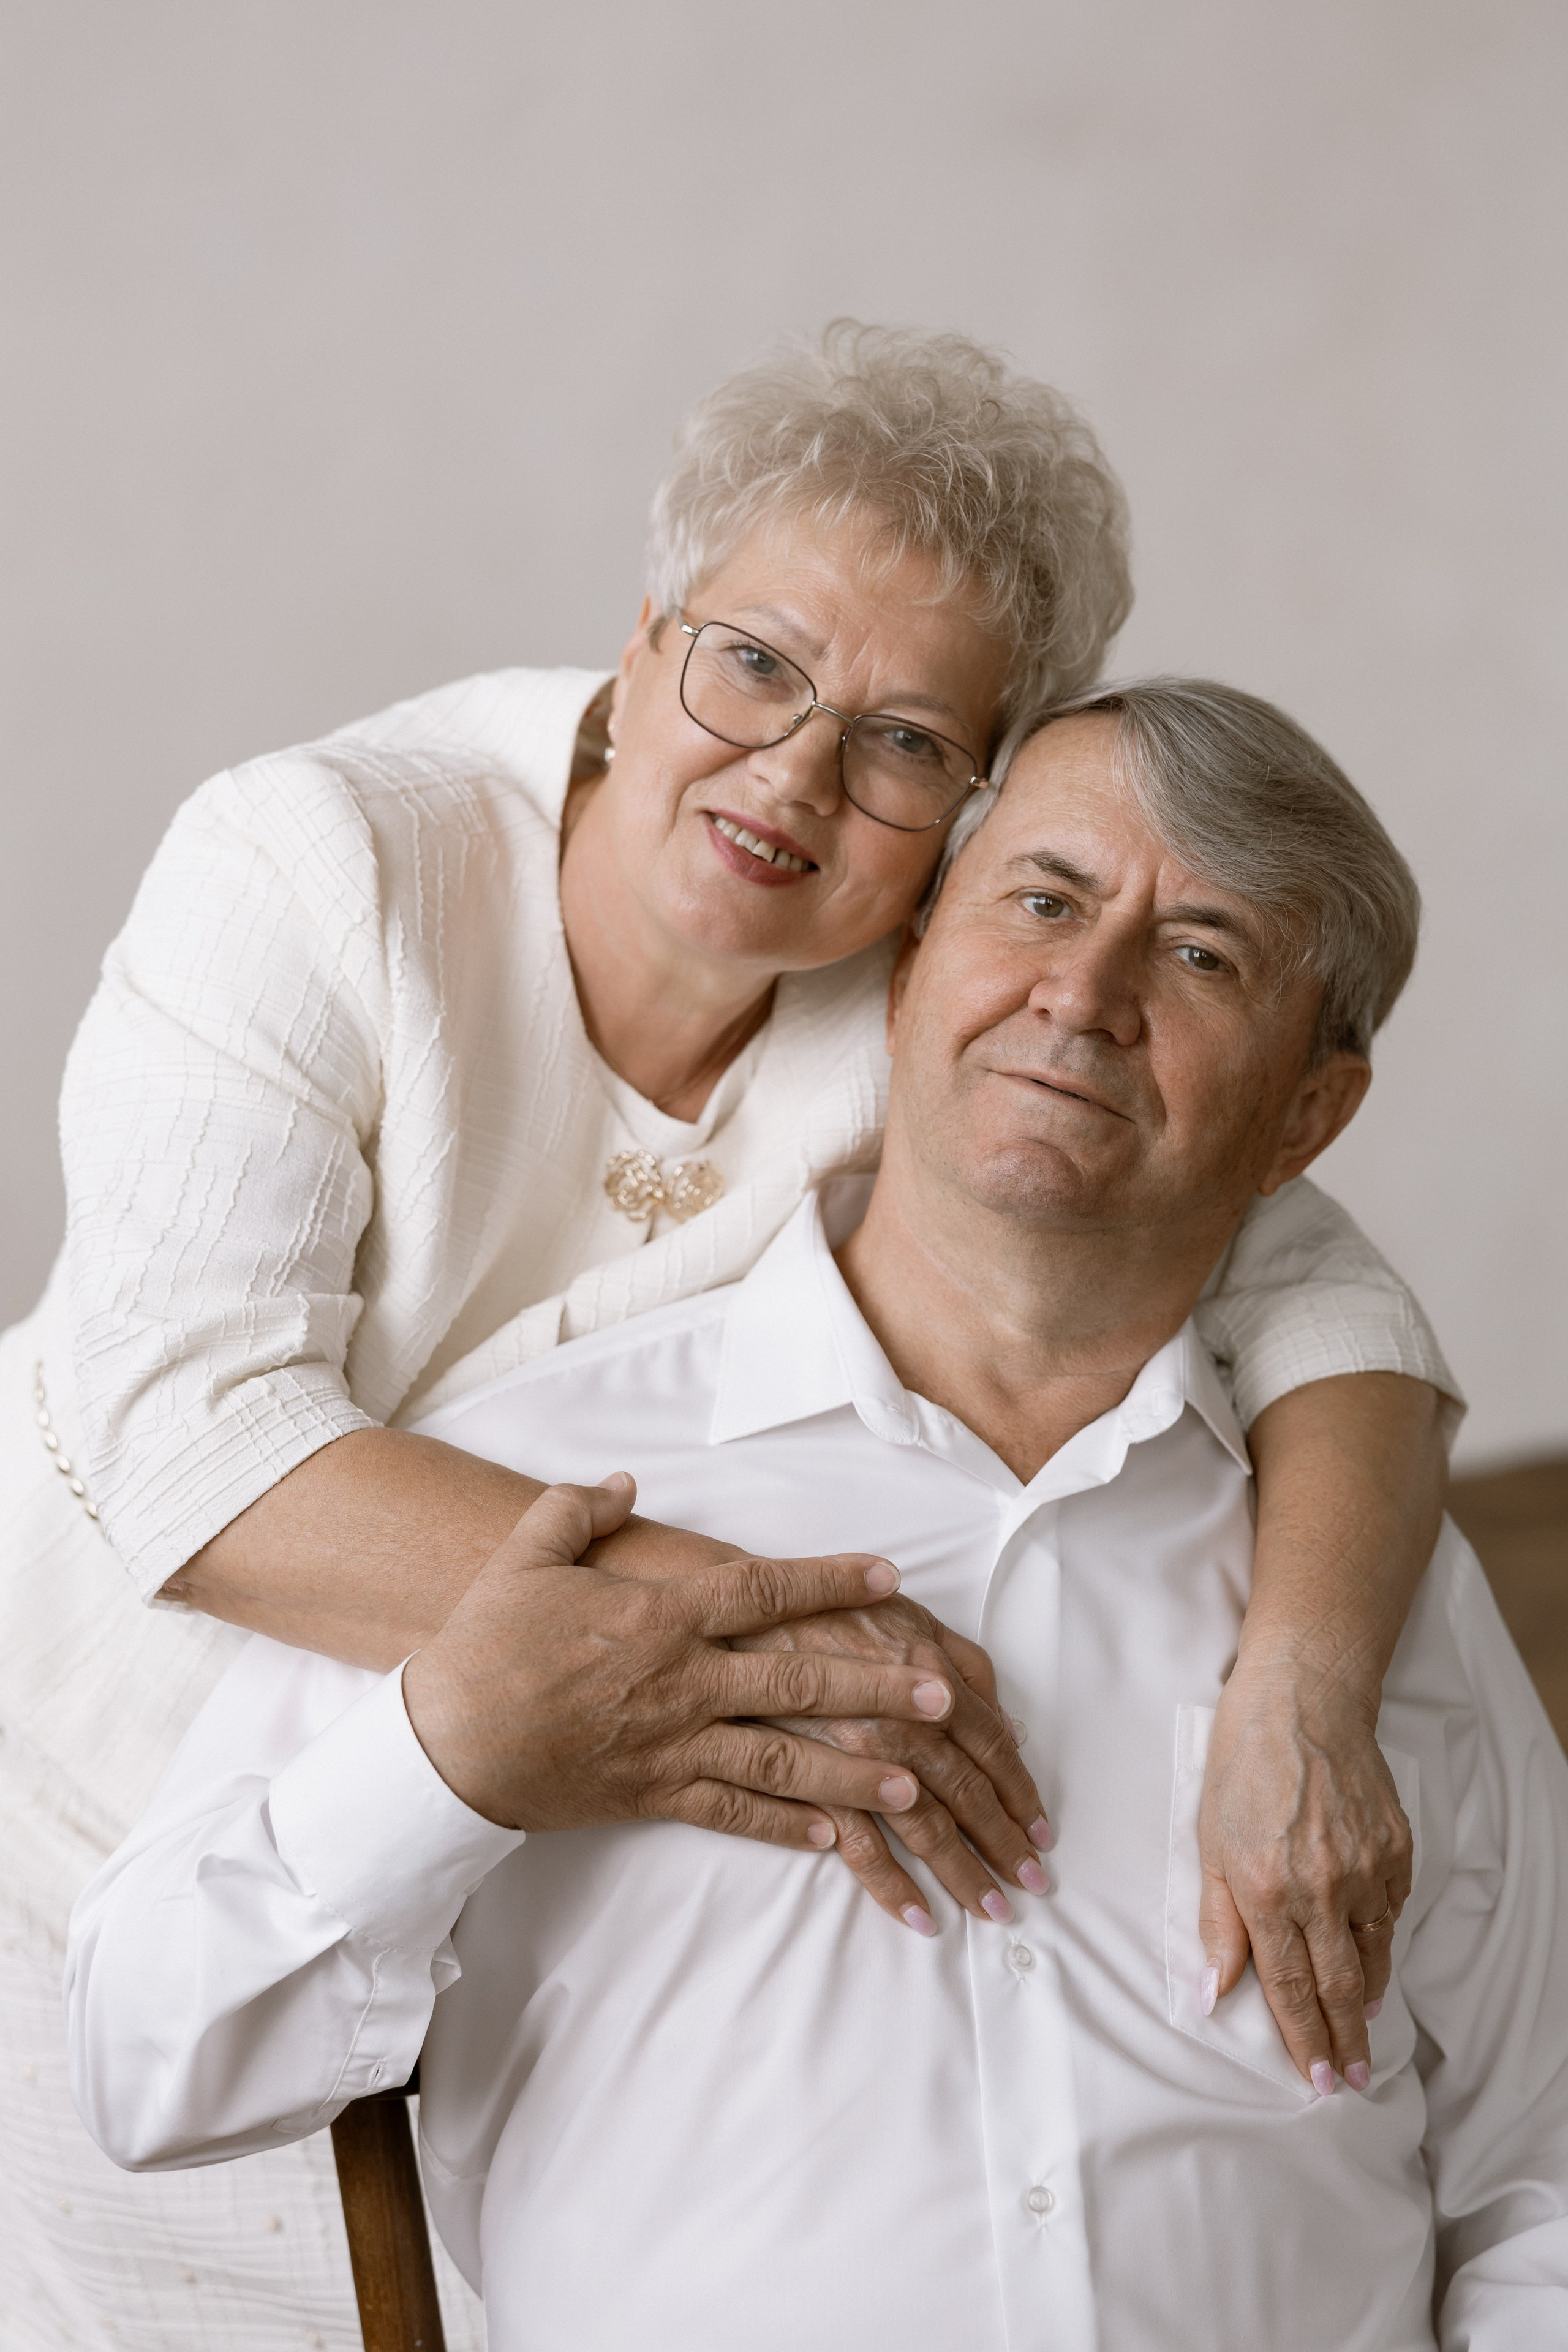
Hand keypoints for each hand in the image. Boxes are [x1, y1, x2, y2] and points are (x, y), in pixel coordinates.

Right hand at [402, 1477, 961, 1845]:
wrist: (443, 1744)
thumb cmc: (484, 1644)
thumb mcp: (526, 1555)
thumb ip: (579, 1510)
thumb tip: (626, 1485)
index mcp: (659, 1616)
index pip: (762, 1590)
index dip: (829, 1581)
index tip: (887, 1577)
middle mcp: (680, 1682)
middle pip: (795, 1683)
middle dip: (875, 1689)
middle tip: (941, 1695)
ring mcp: (671, 1746)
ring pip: (780, 1762)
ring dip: (851, 1772)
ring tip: (914, 1784)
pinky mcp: (652, 1797)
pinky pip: (733, 1815)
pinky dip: (786, 1829)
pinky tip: (834, 1837)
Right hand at [735, 1601, 1051, 1931]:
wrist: (740, 1624)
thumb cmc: (829, 1613)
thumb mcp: (910, 1616)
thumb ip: (966, 1664)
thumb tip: (1008, 1723)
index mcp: (931, 1678)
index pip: (992, 1748)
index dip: (1022, 1794)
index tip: (1043, 1832)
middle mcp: (903, 1723)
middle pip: (969, 1796)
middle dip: (1005, 1844)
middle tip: (1033, 1882)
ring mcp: (859, 1760)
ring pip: (926, 1830)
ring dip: (963, 1875)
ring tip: (992, 1908)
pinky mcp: (816, 1787)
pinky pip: (862, 1849)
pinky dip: (893, 1888)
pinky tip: (920, 1916)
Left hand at [1197, 1653, 1412, 2095]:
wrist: (1302, 1700)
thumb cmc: (1242, 1763)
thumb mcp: (1209, 1841)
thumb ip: (1217, 1922)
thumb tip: (1216, 1992)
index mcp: (1267, 1889)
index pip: (1289, 1986)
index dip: (1303, 2038)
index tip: (1315, 2078)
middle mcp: (1321, 1887)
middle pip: (1339, 1985)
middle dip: (1345, 2040)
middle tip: (1350, 2078)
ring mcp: (1365, 1868)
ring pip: (1373, 1954)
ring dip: (1367, 1996)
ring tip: (1361, 2026)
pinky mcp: (1396, 1848)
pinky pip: (1392, 1910)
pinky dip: (1382, 1937)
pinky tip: (1372, 1951)